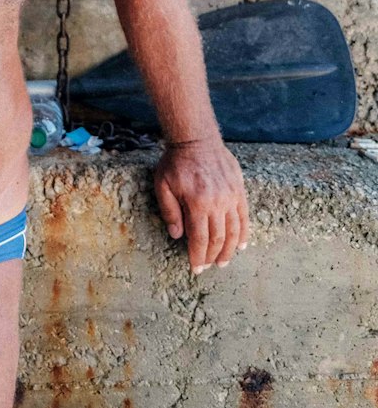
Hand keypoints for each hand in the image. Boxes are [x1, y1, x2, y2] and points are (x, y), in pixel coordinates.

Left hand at [153, 139, 248, 273]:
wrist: (196, 139)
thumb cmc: (176, 163)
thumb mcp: (163, 185)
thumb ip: (169, 211)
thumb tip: (177, 235)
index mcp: (197, 202)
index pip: (199, 238)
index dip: (198, 256)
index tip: (196, 269)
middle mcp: (217, 201)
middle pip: (218, 238)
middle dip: (213, 256)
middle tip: (208, 267)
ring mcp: (231, 196)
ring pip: (234, 231)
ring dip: (229, 250)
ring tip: (223, 262)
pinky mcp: (239, 190)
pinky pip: (244, 217)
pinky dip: (244, 233)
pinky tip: (241, 245)